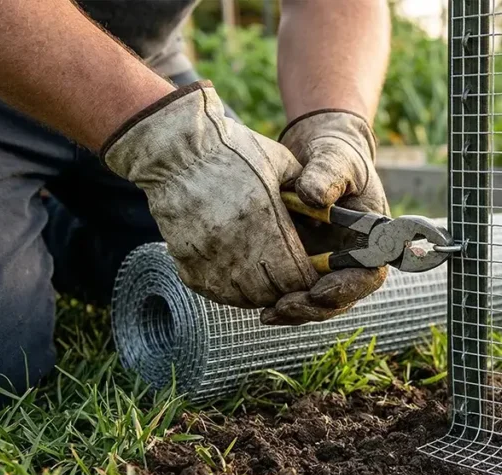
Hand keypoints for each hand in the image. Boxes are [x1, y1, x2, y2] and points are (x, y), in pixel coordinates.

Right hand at [101, 81, 318, 310]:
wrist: (175, 149)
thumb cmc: (235, 150)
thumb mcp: (281, 162)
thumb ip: (306, 193)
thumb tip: (325, 220)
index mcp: (264, 217)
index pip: (296, 274)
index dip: (307, 279)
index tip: (310, 272)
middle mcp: (236, 242)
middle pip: (272, 292)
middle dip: (286, 290)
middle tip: (289, 279)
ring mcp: (208, 255)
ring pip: (244, 298)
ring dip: (259, 293)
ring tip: (265, 279)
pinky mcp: (186, 260)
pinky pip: (214, 293)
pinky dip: (229, 291)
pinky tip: (237, 277)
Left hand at [261, 110, 389, 324]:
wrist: (318, 157)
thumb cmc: (337, 157)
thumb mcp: (336, 159)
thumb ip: (327, 174)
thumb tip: (313, 197)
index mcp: (373, 240)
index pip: (367, 276)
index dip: (345, 288)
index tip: (318, 290)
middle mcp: (355, 260)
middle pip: (341, 298)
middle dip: (313, 308)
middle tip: (283, 307)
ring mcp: (331, 267)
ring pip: (319, 302)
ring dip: (296, 312)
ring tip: (268, 314)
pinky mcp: (307, 267)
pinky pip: (299, 292)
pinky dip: (283, 302)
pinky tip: (260, 304)